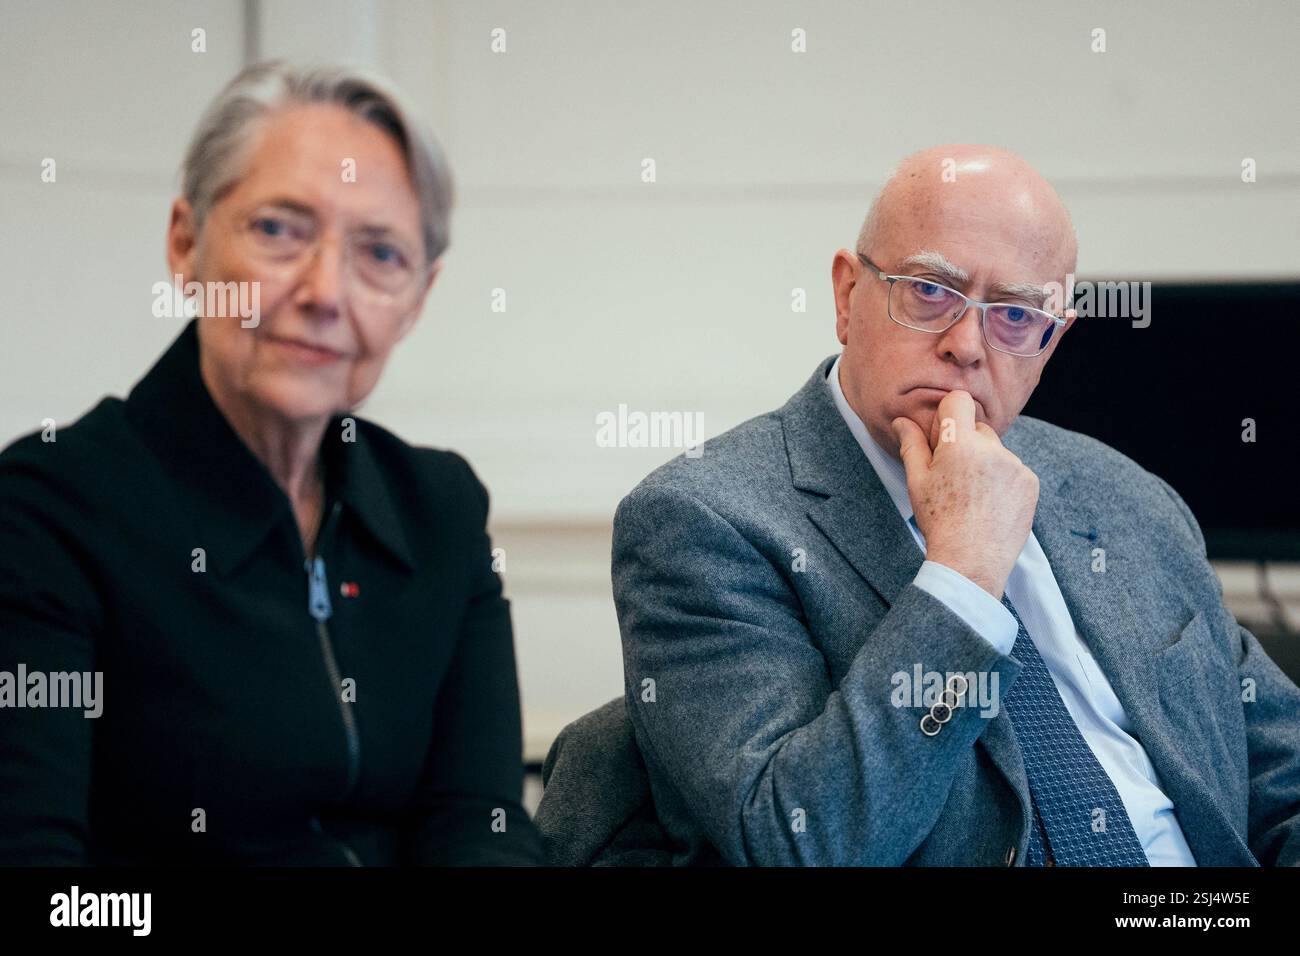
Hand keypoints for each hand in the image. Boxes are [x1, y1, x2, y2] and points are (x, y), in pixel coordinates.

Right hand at [891, 391, 1038, 598]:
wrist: (972, 559)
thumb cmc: (939, 520)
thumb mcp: (917, 482)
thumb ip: (911, 445)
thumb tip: (901, 421)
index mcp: (960, 444)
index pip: (959, 401)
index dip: (949, 414)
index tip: (943, 435)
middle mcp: (991, 449)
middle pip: (978, 429)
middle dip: (966, 444)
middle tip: (954, 477)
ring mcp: (1015, 465)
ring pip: (996, 451)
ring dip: (985, 464)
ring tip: (973, 496)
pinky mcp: (1030, 481)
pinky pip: (1013, 469)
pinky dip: (1003, 481)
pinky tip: (990, 504)